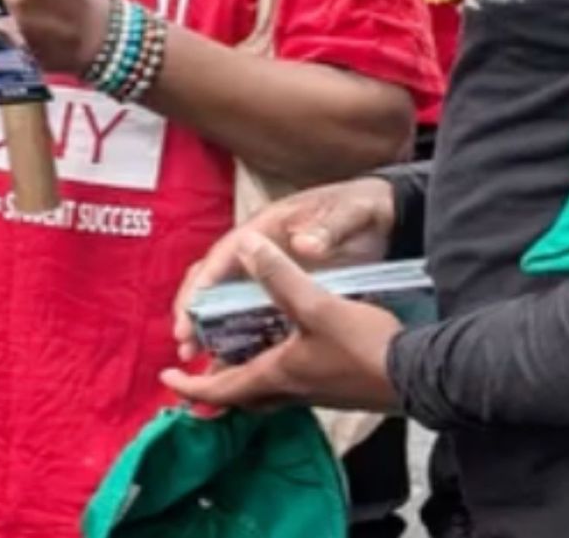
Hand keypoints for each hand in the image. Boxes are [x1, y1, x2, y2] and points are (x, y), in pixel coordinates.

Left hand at [160, 235, 402, 413]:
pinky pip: (290, 382)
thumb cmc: (364, 347)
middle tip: (200, 363)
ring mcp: (314, 391)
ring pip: (266, 389)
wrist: (419, 375)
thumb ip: (281, 275)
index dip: (191, 385)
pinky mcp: (334, 387)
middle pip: (241, 394)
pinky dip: (274, 367)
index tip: (168, 377)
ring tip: (236, 350)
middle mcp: (290, 390)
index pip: (220, 389)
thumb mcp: (318, 305)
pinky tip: (286, 344)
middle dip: (216, 381)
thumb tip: (248, 245)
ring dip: (245, 374)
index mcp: (276, 375)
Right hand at [175, 178, 397, 357]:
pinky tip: (236, 358)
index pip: (225, 254)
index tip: (188, 315)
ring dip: (212, 326)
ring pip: (229, 297)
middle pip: (216, 277)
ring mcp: (272, 268)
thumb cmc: (361, 209)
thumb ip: (329, 228)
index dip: (203, 286)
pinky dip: (240, 332)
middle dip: (194, 310)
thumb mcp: (350, 215)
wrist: (383, 215)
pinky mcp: (287, 286)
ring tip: (200, 359)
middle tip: (185, 344)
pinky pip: (254, 310)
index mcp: (269, 226)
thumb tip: (303, 245)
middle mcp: (261, 247)